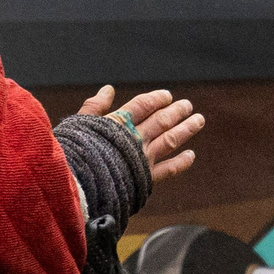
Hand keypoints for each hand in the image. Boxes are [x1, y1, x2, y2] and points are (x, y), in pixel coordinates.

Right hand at [79, 85, 203, 182]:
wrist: (78, 184)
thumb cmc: (74, 153)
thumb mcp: (79, 123)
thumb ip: (94, 106)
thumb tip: (107, 89)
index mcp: (119, 122)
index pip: (144, 105)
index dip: (157, 99)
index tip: (167, 96)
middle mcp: (136, 138)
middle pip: (162, 120)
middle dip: (176, 111)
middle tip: (187, 105)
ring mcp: (143, 158)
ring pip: (170, 140)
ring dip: (186, 129)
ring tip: (199, 120)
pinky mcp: (146, 178)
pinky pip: (169, 169)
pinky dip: (182, 162)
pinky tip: (191, 155)